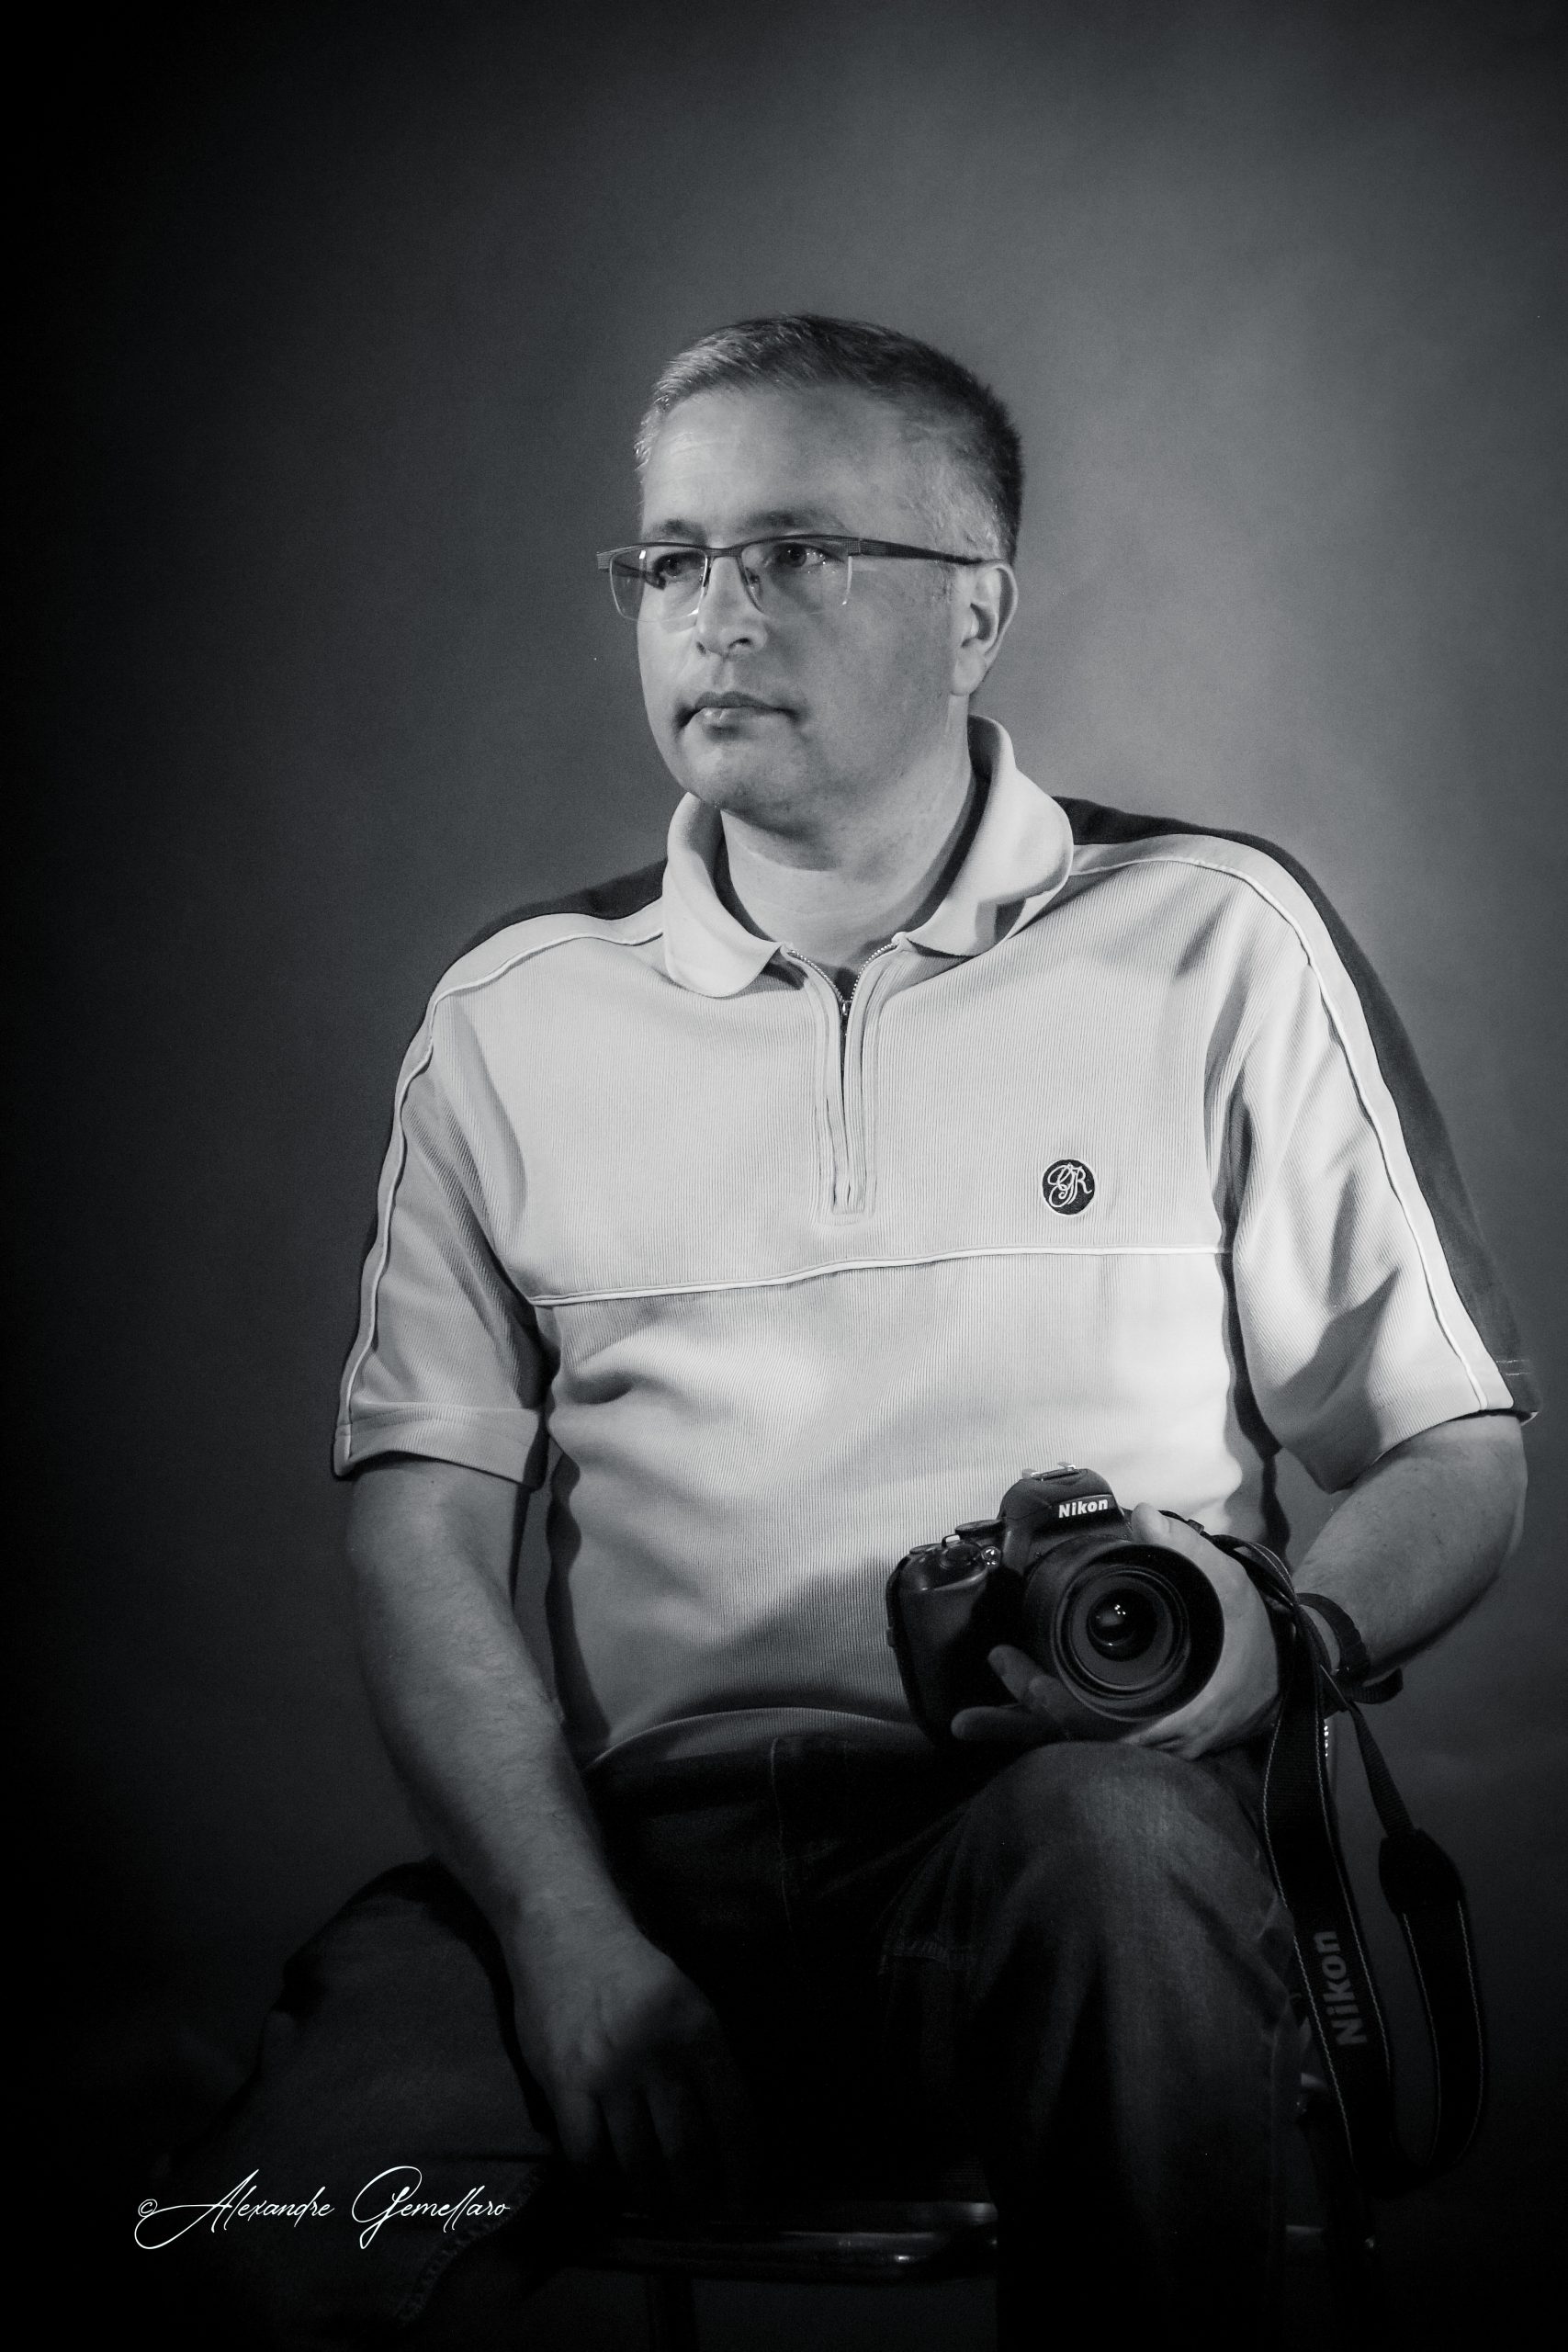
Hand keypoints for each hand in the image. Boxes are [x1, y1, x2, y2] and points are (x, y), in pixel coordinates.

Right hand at [510, 1915, 756, 2211]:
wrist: (565, 1929)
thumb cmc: (632, 1969)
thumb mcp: (688, 2002)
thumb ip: (706, 2061)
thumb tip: (725, 2133)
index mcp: (700, 2031)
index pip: (734, 2118)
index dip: (741, 2169)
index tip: (741, 2197)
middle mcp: (659, 2054)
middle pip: (687, 2152)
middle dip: (697, 2196)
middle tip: (698, 2213)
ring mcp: (609, 2072)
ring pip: (638, 2163)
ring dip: (653, 2198)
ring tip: (660, 2207)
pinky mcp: (564, 2084)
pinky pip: (587, 2156)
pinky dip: (604, 2182)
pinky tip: (613, 2183)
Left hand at [950, 1504, 1279, 1760]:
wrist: (1284, 1666)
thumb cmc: (1250, 1629)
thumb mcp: (1223, 1582)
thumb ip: (1182, 1550)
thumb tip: (1142, 1516)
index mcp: (1176, 1706)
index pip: (1105, 1722)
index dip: (1058, 1705)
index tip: (1018, 1676)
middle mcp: (1158, 1735)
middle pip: (1078, 1744)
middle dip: (1020, 1728)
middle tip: (967, 1717)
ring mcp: (1149, 1741)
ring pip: (1078, 1747)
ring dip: (1024, 1733)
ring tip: (966, 1726)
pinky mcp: (1142, 1737)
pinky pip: (1088, 1740)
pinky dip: (1050, 1728)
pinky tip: (1012, 1716)